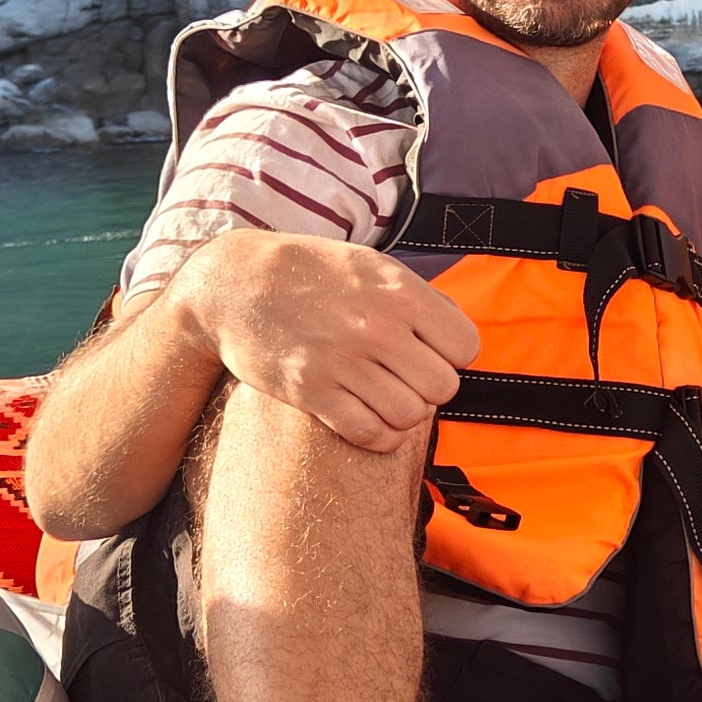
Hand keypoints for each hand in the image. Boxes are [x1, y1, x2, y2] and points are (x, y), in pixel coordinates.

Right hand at [172, 228, 478, 453]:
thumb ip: (420, 300)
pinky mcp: (310, 391)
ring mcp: (341, 361)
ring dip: (403, 412)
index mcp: (398, 291)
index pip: (465, 346)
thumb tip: (460, 341)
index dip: (452, 354)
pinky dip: (379, 435)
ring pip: (409, 415)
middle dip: (429, 386)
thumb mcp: (372, 266)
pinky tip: (370, 416)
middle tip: (406, 376)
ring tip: (386, 394)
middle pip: (442, 386)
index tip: (430, 351)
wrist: (236, 283)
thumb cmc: (311, 273)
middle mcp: (374, 327)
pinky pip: (370, 434)